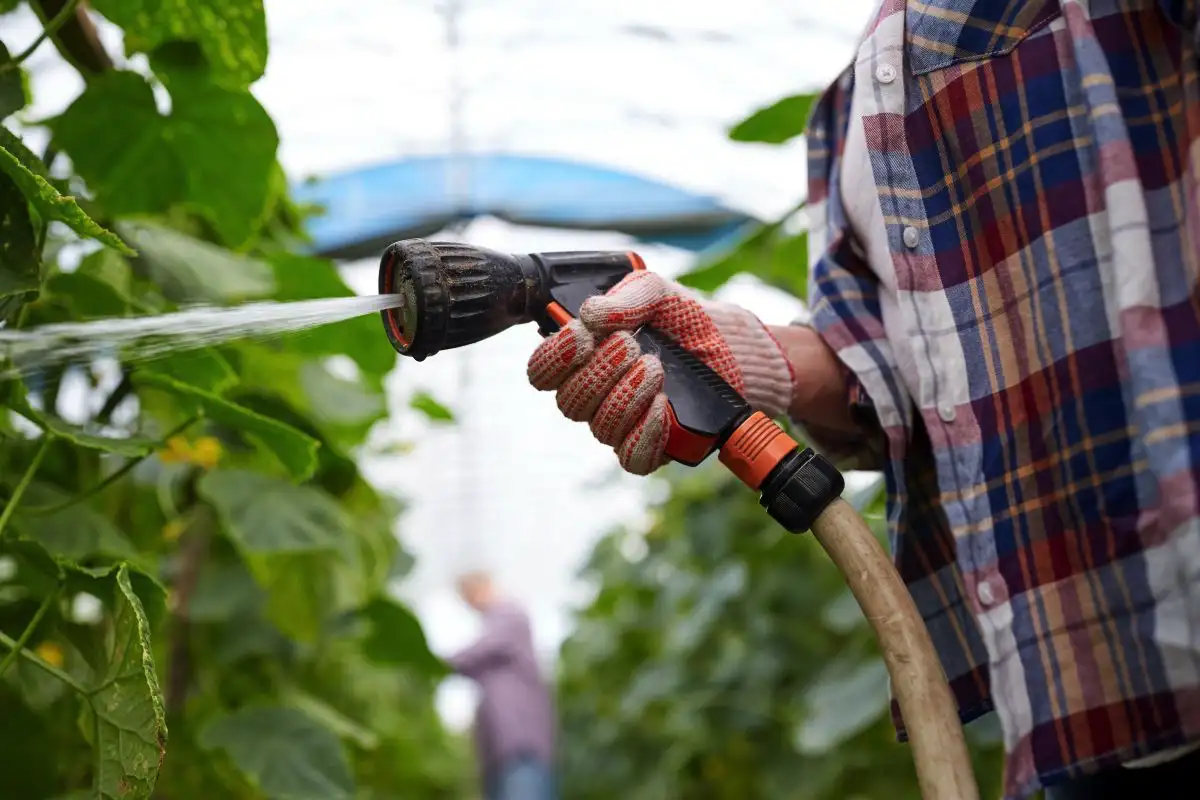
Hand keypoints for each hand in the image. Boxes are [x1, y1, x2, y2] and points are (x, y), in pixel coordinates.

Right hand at [527, 271, 794, 474]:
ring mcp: (621, 423)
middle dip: (599, 372)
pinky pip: (631, 457)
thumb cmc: (685, 318)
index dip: (554, 358)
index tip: (582, 336)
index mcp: (584, 357)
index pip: (542, 372)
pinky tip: (662, 406)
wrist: (733, 348)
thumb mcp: (657, 292)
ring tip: (656, 367)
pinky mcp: (652, 446)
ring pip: (600, 428)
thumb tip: (590, 315)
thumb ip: (625, 298)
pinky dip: (643, 433)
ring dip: (625, 396)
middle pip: (569, 402)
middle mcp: (594, 395)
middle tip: (632, 344)